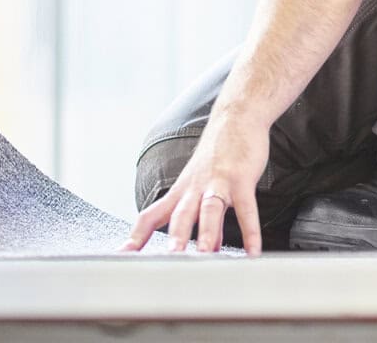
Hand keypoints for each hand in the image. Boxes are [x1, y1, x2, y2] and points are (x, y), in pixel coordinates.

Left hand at [122, 114, 268, 256]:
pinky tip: (253, 251)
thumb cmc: (219, 152)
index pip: (151, 215)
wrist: (237, 116)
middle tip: (170, 259)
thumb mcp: (205, 184)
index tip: (123, 256)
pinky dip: (250, 231)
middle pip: (180, 214)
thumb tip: (213, 246)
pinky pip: (246, 208)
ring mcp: (218, 182)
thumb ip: (207, 218)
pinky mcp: (241, 179)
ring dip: (208, 232)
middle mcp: (195, 187)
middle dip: (175, 237)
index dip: (137, 236)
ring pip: (209, 209)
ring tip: (207, 254)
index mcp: (181, 190)